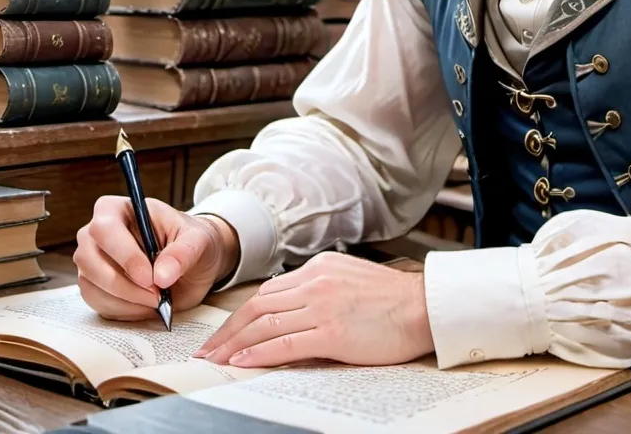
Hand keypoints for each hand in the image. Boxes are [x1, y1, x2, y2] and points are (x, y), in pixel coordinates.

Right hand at [74, 196, 238, 320]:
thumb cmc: (192, 242)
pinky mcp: (94, 287)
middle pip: (89, 259)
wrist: (193, 264)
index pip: (106, 227)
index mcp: (121, 209)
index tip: (149, 277)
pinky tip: (147, 305)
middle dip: (124, 283)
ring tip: (158, 299)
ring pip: (91, 285)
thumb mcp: (198, 240)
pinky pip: (97, 303)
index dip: (124, 254)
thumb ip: (183, 253)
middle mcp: (98, 234)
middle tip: (157, 294)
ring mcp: (92, 261)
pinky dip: (124, 310)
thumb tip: (162, 275)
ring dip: (126, 299)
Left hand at [195, 252, 432, 367]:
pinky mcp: (332, 331)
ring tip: (214, 361)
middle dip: (227, 331)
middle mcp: (317, 281)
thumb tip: (291, 314)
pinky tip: (242, 362)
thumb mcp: (350, 281)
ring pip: (264, 324)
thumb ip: (320, 290)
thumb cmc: (392, 300)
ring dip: (233, 344)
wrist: (423, 307)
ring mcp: (323, 305)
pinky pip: (285, 343)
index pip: (268, 291)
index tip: (224, 332)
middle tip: (206, 351)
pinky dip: (258, 353)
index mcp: (321, 267)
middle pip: (258, 306)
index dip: (240, 314)